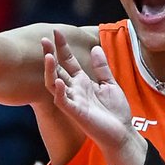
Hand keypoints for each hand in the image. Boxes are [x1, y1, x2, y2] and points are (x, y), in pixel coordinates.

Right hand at [42, 30, 140, 164]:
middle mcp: (74, 90)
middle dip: (50, 55)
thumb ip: (101, 67)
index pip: (68, 61)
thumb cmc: (115, 111)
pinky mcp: (76, 113)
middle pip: (57, 70)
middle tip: (43, 40)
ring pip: (54, 84)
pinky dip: (60, 91)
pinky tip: (59, 80)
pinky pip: (63, 101)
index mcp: (82, 82)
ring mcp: (73, 101)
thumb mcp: (109, 84)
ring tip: (48, 56)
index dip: (62, 47)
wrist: (122, 133)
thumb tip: (95, 48)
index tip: (56, 32)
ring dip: (50, 71)